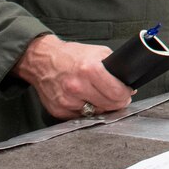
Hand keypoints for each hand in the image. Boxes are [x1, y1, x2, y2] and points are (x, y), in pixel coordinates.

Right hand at [13, 35, 132, 119]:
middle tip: (117, 97)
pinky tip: (84, 100)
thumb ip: (114, 66)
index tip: (126, 93)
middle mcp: (77, 87)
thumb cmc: (70, 55)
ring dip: (101, 107)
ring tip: (99, 96)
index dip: (125, 94)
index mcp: (89, 70)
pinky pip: (80, 117)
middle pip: (108, 105)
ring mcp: (67, 101)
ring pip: (96, 113)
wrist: (42, 60)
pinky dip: (85, 110)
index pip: (117, 93)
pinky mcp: (59, 110)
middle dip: (117, 102)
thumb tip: (126, 83)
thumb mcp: (97, 52)